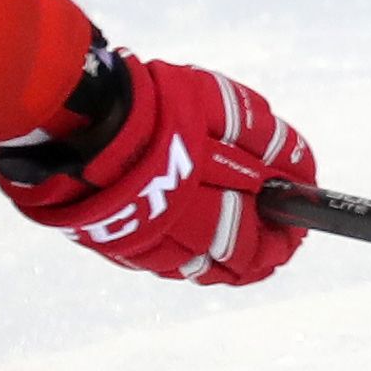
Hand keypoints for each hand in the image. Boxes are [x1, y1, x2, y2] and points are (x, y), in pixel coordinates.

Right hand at [0, 49, 316, 284]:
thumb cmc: (154, 104)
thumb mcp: (220, 108)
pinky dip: (185, 254)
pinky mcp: (112, 242)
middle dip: (261, 250)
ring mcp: (139, 241)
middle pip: (229, 261)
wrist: (68, 113)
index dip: (285, 233)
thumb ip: (266, 142)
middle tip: (279, 237)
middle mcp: (172, 229)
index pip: (258, 237)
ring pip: (195, 266)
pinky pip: (159, 261)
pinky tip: (196, 240)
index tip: (299, 219)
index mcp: (204, 197)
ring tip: (245, 243)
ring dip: (225, 258)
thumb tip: (302, 175)